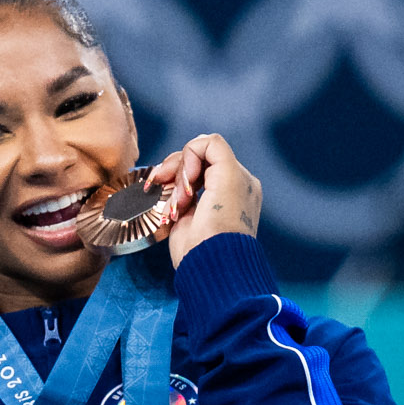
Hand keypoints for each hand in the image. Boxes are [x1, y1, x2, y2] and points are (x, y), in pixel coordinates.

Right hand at [157, 134, 261, 267]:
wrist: (209, 258)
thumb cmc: (223, 221)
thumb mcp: (228, 173)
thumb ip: (214, 147)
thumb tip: (195, 146)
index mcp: (238, 177)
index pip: (208, 148)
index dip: (193, 156)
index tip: (192, 176)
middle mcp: (221, 186)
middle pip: (190, 159)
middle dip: (179, 170)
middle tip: (179, 189)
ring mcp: (202, 200)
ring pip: (177, 175)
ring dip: (172, 186)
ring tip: (176, 205)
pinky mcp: (185, 214)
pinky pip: (169, 193)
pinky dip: (166, 198)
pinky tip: (170, 211)